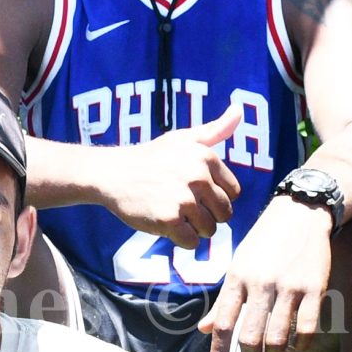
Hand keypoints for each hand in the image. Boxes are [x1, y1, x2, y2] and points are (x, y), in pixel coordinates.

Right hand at [103, 108, 241, 245]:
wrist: (112, 173)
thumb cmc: (151, 157)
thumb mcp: (183, 138)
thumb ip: (215, 129)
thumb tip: (239, 109)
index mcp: (206, 157)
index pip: (233, 192)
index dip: (215, 197)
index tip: (196, 193)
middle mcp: (198, 176)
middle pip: (224, 213)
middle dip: (207, 215)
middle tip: (183, 207)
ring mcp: (183, 199)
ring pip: (209, 230)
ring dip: (194, 229)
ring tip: (174, 214)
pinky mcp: (168, 219)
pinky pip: (191, 242)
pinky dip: (181, 240)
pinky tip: (166, 224)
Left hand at [204, 198, 335, 351]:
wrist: (300, 213)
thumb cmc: (264, 242)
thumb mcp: (237, 265)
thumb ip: (223, 300)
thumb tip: (203, 329)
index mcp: (237, 278)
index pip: (222, 322)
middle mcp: (260, 283)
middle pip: (249, 336)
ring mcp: (288, 286)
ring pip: (278, 336)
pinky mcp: (314, 287)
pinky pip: (307, 327)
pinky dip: (302, 344)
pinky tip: (298, 346)